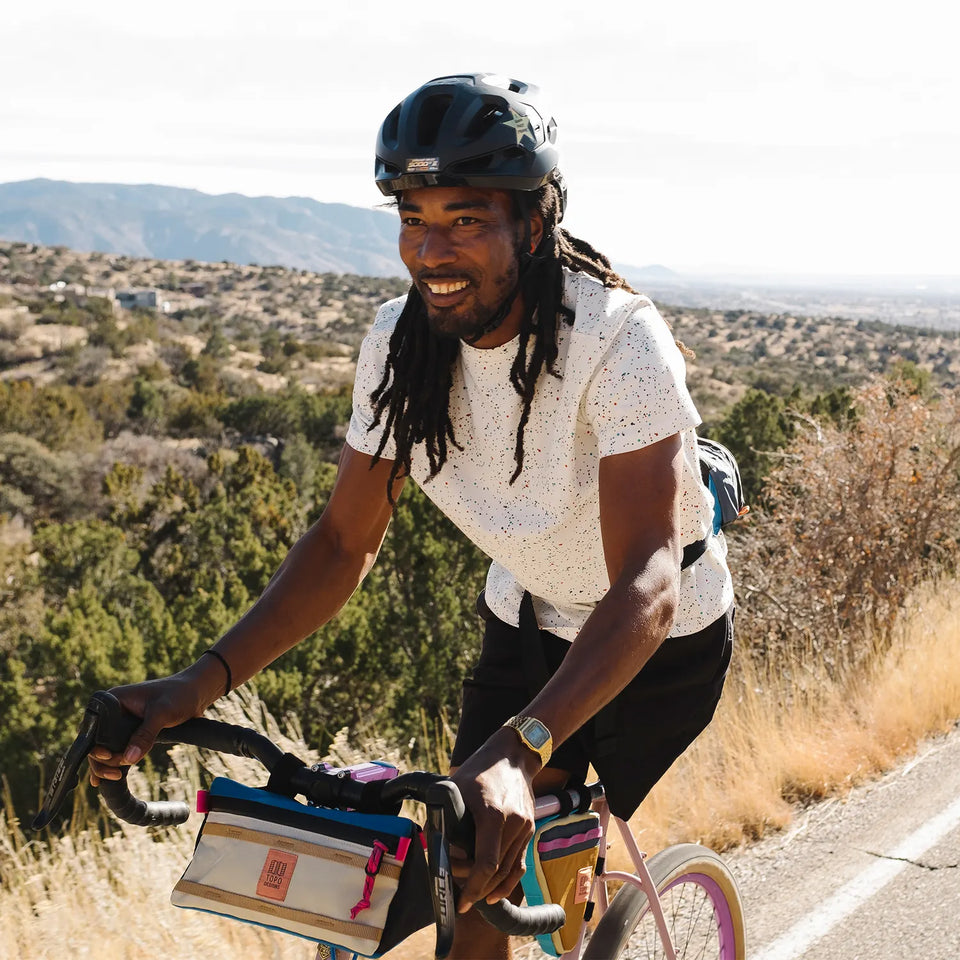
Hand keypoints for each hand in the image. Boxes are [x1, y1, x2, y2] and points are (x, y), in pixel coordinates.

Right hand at [86, 670, 209, 785]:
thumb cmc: (180, 694)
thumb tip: (128, 759)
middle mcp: (115, 711)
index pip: (93, 726)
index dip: (95, 745)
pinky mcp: (135, 731)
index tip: (108, 758)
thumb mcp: (162, 713)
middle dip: (103, 759)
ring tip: (117, 775)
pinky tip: (109, 778)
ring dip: (109, 763)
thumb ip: (145, 734)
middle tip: (117, 772)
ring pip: (107, 747)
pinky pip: (121, 748)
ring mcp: (124, 722)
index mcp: (114, 700)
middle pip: (97, 740)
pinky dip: (116, 761)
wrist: (198, 691)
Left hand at [450, 728, 540, 913]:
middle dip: (477, 887)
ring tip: (472, 890)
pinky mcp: (529, 828)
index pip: (486, 863)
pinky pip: (520, 863)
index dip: (473, 886)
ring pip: (509, 871)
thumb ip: (447, 816)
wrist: (513, 754)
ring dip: (490, 886)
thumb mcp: (456, 787)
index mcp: (493, 814)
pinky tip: (495, 892)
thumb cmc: (480, 769)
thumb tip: (434, 844)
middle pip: (497, 871)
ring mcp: (525, 827)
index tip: (461, 902)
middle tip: (459, 890)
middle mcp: (513, 823)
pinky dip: (508, 880)